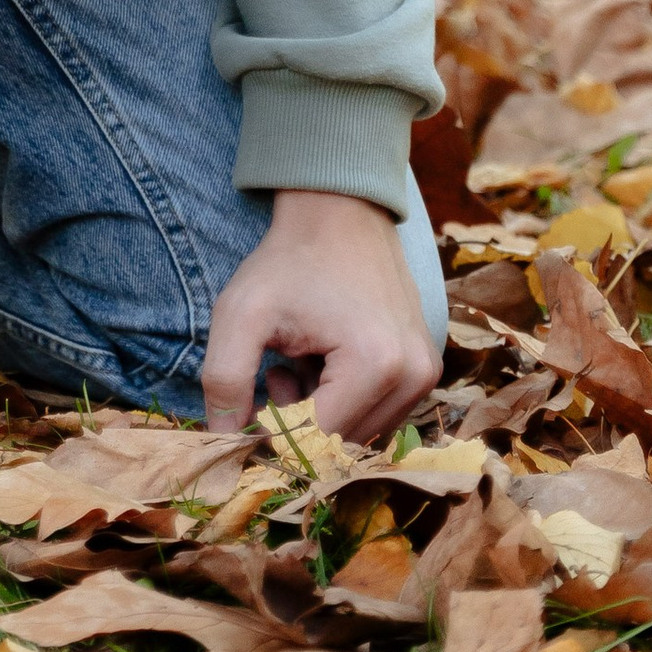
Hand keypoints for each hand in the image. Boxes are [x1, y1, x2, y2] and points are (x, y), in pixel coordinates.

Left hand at [202, 188, 440, 439]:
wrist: (337, 210)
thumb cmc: (288, 259)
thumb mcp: (241, 311)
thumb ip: (224, 379)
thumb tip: (224, 441)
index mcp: (376, 365)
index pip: (318, 440)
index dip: (278, 429)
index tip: (260, 388)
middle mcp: (415, 376)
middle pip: (342, 441)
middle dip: (302, 417)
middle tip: (281, 368)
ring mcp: (426, 373)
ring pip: (360, 432)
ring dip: (323, 410)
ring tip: (302, 359)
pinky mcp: (425, 367)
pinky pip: (379, 412)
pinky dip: (346, 400)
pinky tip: (325, 360)